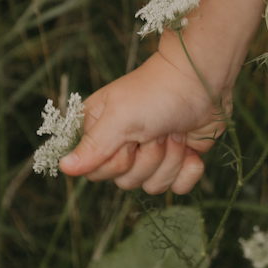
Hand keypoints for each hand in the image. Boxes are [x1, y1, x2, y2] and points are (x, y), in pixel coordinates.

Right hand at [58, 49, 227, 193]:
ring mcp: (152, 154)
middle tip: (155, 130)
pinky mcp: (178, 160)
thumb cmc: (158, 92)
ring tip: (173, 131)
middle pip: (125, 182)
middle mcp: (123, 145)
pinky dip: (188, 170)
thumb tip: (63, 167)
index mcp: (100, 130)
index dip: (115, 161)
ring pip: (152, 186)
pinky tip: (190, 148)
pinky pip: (178, 188)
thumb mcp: (120, 118)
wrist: (204, 80)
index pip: (94, 173)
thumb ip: (92, 147)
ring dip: (169, 159)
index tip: (128, 138)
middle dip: (147, 158)